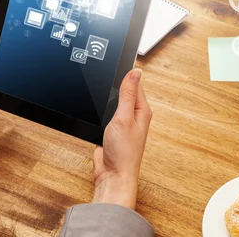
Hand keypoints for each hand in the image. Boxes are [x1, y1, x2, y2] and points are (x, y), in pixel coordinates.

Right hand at [92, 69, 151, 209]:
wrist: (113, 175)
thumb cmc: (123, 153)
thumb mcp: (124, 117)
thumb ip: (128, 94)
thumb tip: (136, 72)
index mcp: (142, 110)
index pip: (135, 83)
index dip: (125, 73)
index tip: (114, 63)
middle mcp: (134, 115)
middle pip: (124, 91)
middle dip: (114, 84)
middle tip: (104, 77)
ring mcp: (122, 122)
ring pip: (113, 102)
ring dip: (106, 98)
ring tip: (99, 92)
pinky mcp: (112, 129)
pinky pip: (106, 113)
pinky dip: (100, 110)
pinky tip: (96, 109)